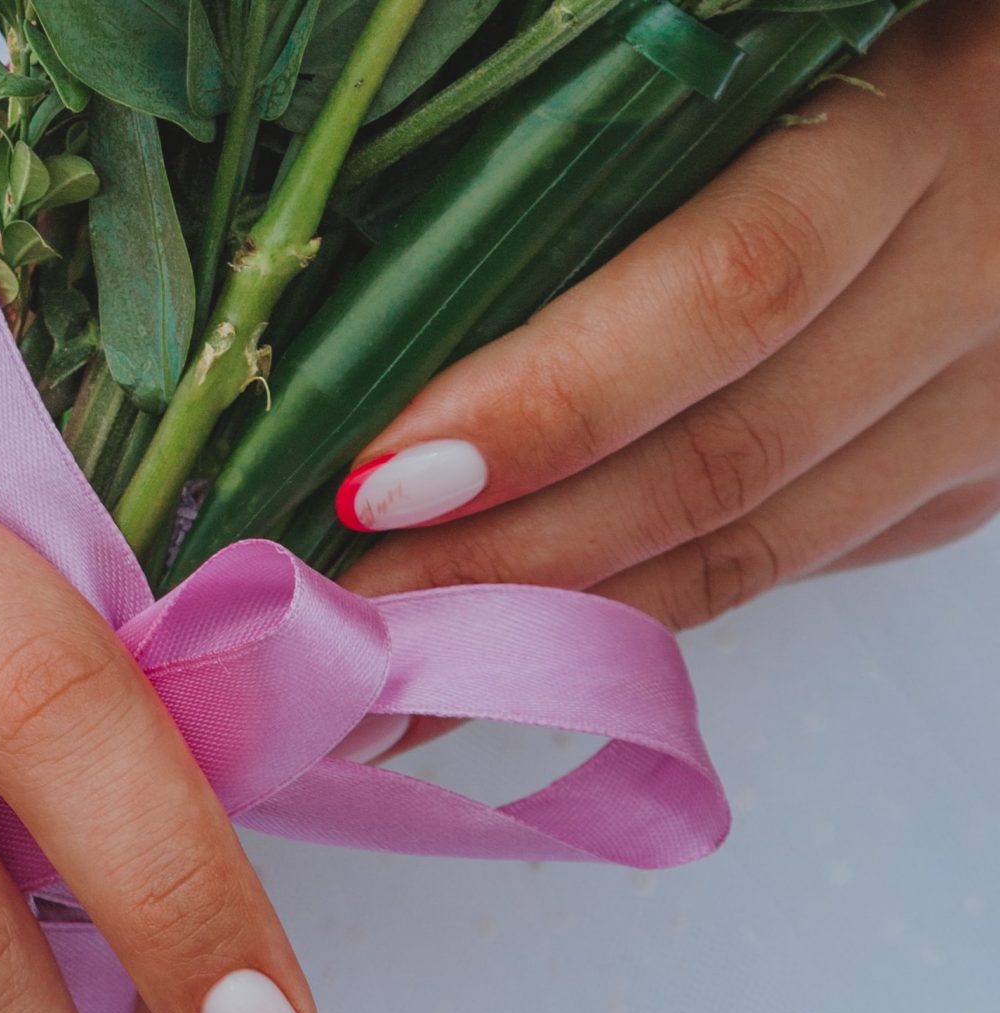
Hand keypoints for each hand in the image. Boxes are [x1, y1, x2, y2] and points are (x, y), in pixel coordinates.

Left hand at [336, 4, 999, 641]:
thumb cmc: (873, 35)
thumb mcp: (776, 42)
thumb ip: (614, 137)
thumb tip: (394, 269)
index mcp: (919, 125)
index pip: (728, 289)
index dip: (546, 403)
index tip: (381, 479)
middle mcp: (975, 274)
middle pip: (724, 458)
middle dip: (511, 559)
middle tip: (351, 623)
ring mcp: (986, 395)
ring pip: (751, 544)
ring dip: (559, 625)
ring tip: (401, 673)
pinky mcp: (974, 470)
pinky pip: (786, 562)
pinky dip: (639, 608)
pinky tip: (519, 643)